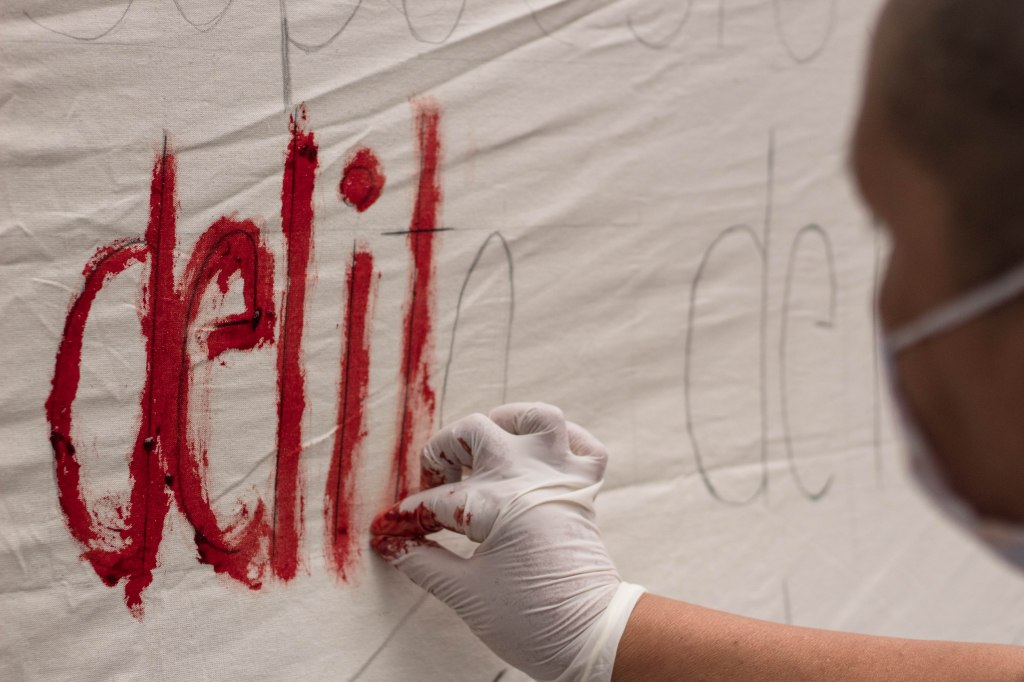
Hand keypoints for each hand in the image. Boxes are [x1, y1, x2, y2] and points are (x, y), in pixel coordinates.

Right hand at [370, 403, 643, 680]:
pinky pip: (584, 443)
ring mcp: (562, 477)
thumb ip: (422, 561)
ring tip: (486, 445)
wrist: (592, 637)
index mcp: (494, 503)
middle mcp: (528, 476)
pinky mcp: (587, 488)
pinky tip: (541, 454)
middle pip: (475, 430)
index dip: (407, 515)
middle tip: (437, 482)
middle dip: (445, 451)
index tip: (390, 529)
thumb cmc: (529, 619)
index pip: (435, 499)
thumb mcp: (465, 592)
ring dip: (506, 422)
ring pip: (537, 417)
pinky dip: (564, 439)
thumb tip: (390, 544)